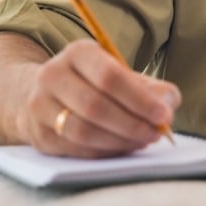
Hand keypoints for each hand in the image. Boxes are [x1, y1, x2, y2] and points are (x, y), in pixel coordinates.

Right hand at [20, 40, 180, 157]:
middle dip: (132, 124)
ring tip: (143, 141)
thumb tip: (167, 105)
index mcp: (78, 52)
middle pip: (95, 106)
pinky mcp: (38, 135)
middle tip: (156, 133)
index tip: (164, 115)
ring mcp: (40, 106)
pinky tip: (123, 147)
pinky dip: (105, 152)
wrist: (48, 93)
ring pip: (83, 132)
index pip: (109, 77)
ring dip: (120, 141)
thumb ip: (151, 87)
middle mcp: (52, 75)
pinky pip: (76, 149)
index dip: (139, 99)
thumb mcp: (122, 73)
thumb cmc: (96, 82)